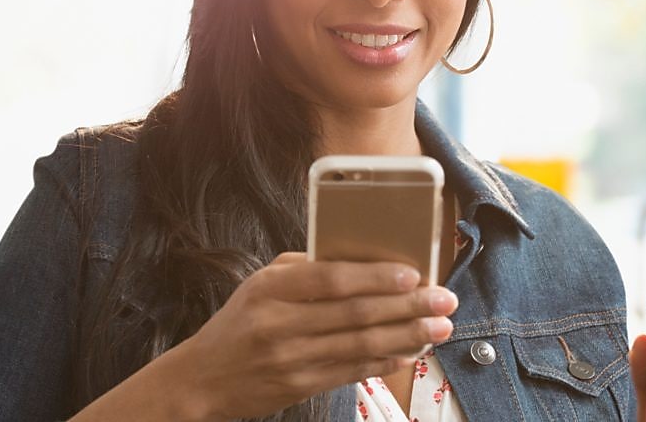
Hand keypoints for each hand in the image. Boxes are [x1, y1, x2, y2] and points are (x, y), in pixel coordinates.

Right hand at [164, 252, 458, 420]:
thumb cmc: (239, 323)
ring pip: (360, 345)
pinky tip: (411, 352)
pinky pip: (352, 371)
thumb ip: (304, 269)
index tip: (413, 274)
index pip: (330, 279)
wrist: (201, 379)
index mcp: (270, 289)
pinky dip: (385, 361)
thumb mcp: (259, 285)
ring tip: (439, 328)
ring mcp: (290, 359)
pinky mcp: (299, 387)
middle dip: (407, 306)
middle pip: (355, 313)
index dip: (375, 276)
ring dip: (407, 336)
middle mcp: (279, 324)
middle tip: (444, 299)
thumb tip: (361, 258)